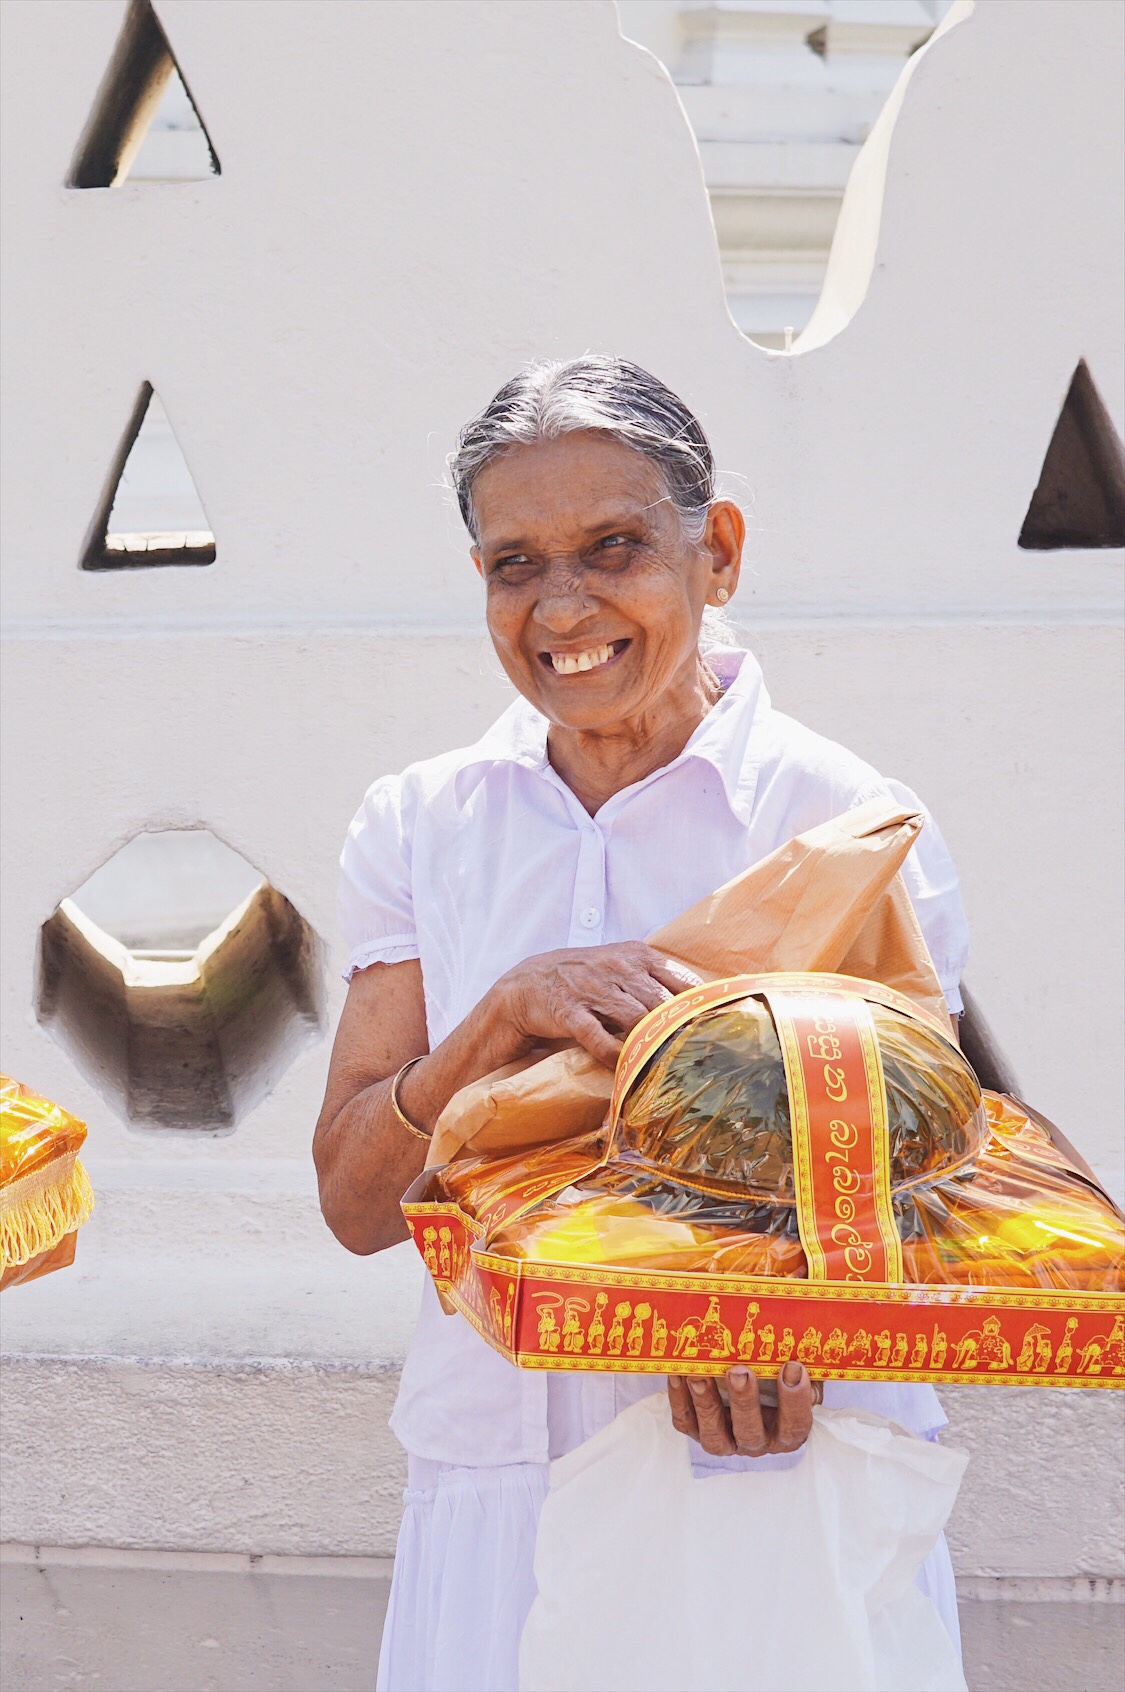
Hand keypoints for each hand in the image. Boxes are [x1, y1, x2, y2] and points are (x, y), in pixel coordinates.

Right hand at [495, 942, 701, 1068]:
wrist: (528, 982)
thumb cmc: (587, 978)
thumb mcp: (624, 967)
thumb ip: (659, 981)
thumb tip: (705, 1005)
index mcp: (637, 955)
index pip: (682, 981)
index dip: (702, 1009)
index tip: (719, 1030)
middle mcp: (618, 968)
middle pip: (663, 1003)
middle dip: (680, 1031)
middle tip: (699, 1057)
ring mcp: (592, 989)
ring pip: (636, 1019)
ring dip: (653, 1045)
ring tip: (669, 1066)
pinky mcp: (569, 1012)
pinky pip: (598, 1038)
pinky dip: (616, 1055)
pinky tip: (628, 1068)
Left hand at [667, 1363, 820, 1456]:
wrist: (748, 1380)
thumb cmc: (776, 1372)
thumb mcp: (793, 1367)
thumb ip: (800, 1359)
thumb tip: (799, 1335)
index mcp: (788, 1429)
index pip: (796, 1424)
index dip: (795, 1400)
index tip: (793, 1366)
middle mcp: (758, 1441)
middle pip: (751, 1432)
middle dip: (745, 1402)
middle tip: (740, 1372)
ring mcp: (726, 1440)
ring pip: (715, 1437)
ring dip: (706, 1404)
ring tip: (699, 1375)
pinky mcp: (697, 1430)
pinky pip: (686, 1422)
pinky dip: (680, 1399)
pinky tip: (679, 1374)